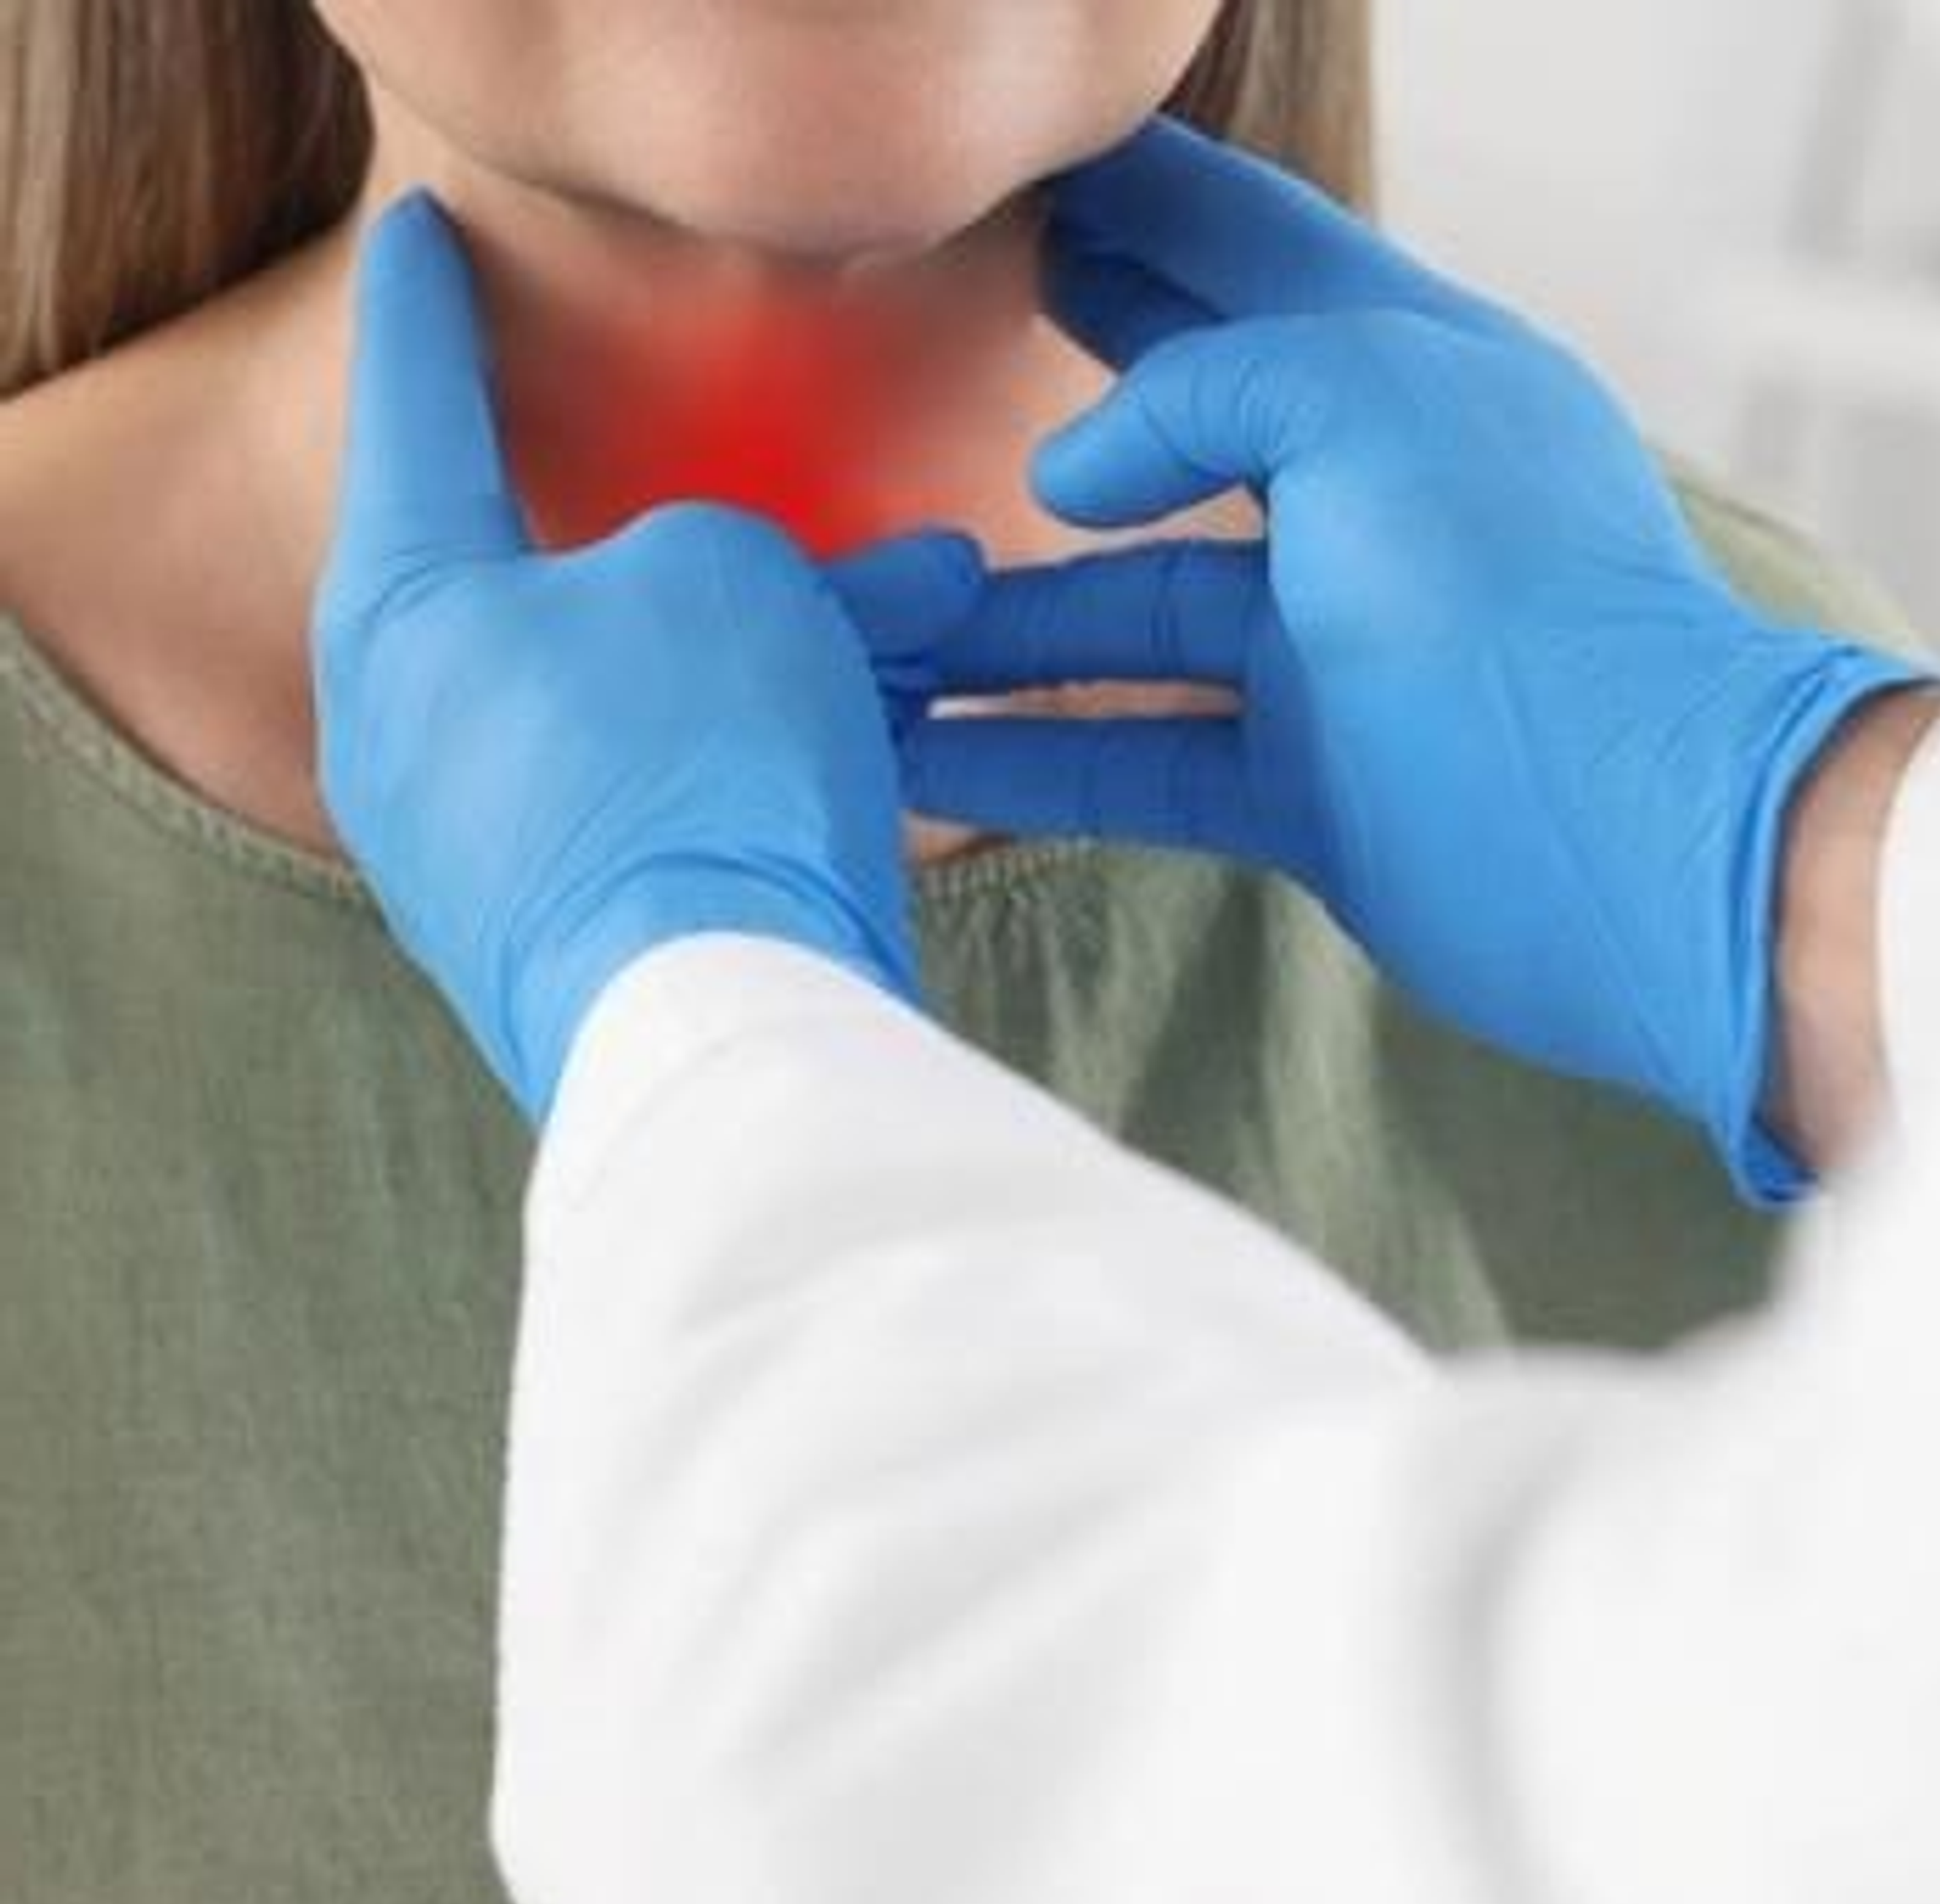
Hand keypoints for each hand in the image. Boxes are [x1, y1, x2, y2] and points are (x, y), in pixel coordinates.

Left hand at [314, 195, 959, 1121]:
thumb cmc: (694, 763)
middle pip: (555, 575)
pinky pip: (674, 791)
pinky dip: (768, 742)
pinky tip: (895, 717)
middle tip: (773, 473)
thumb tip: (827, 587)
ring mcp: (485, 850)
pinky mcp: (575, 936)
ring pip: (644, 692)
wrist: (722, 1026)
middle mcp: (409, 732)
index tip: (409, 236)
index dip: (426, 307)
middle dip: (704, 528)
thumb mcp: (727, 574)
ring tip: (934, 608)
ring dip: (783, 641)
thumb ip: (734, 542)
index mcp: (399, 609)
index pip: (413, 407)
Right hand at [892, 122, 1935, 1202]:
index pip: (1253, 253)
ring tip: (861, 612)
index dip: (1141, 206)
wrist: (1639, 846)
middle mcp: (1369, 506)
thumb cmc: (1526, 600)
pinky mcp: (1312, 785)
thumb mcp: (1367, 404)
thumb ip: (1210, 383)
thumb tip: (1074, 468)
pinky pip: (1140, 758)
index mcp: (1410, 375)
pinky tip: (922, 749)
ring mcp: (1336, 652)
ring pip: (1131, 613)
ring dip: (997, 619)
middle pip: (1178, 428)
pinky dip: (1032, 755)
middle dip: (1057, 387)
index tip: (1032, 175)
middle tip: (927, 340)